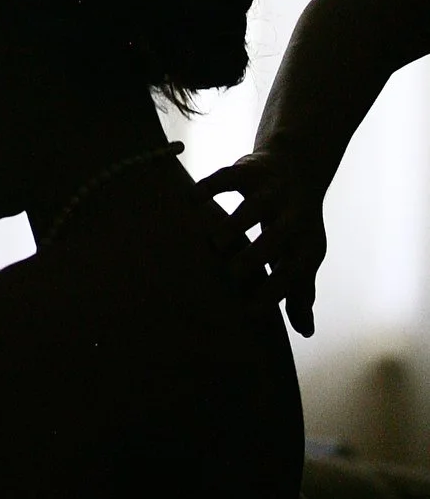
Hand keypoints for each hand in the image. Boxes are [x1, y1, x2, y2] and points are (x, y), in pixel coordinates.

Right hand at [201, 146, 327, 338]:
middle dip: (257, 253)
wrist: (297, 166)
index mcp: (306, 241)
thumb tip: (305, 333)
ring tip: (215, 243)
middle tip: (234, 273)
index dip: (275, 291)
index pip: (295, 269)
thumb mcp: (303, 255)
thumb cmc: (295, 225)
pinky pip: (228, 176)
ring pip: (254, 205)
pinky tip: (192, 200)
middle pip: (280, 234)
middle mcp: (293, 213)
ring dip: (235, 222)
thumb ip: (300, 293)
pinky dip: (210, 186)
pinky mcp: (248, 169)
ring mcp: (271, 189)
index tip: (251, 312)